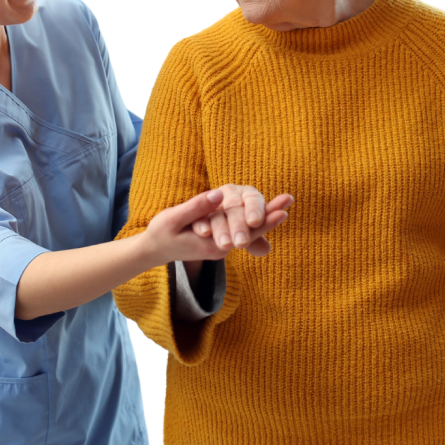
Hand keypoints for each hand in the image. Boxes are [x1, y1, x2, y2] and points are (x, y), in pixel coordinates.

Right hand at [144, 188, 289, 265]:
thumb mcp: (174, 218)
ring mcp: (222, 245)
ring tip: (285, 202)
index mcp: (214, 245)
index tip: (283, 210)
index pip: (245, 232)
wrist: (154, 250)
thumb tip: (219, 194)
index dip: (264, 219)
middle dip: (270, 214)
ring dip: (266, 215)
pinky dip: (254, 218)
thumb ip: (198, 207)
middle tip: (290, 199)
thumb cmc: (162, 233)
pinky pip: (240, 229)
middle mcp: (222, 248)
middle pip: (251, 230)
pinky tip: (267, 209)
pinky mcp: (220, 240)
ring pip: (248, 230)